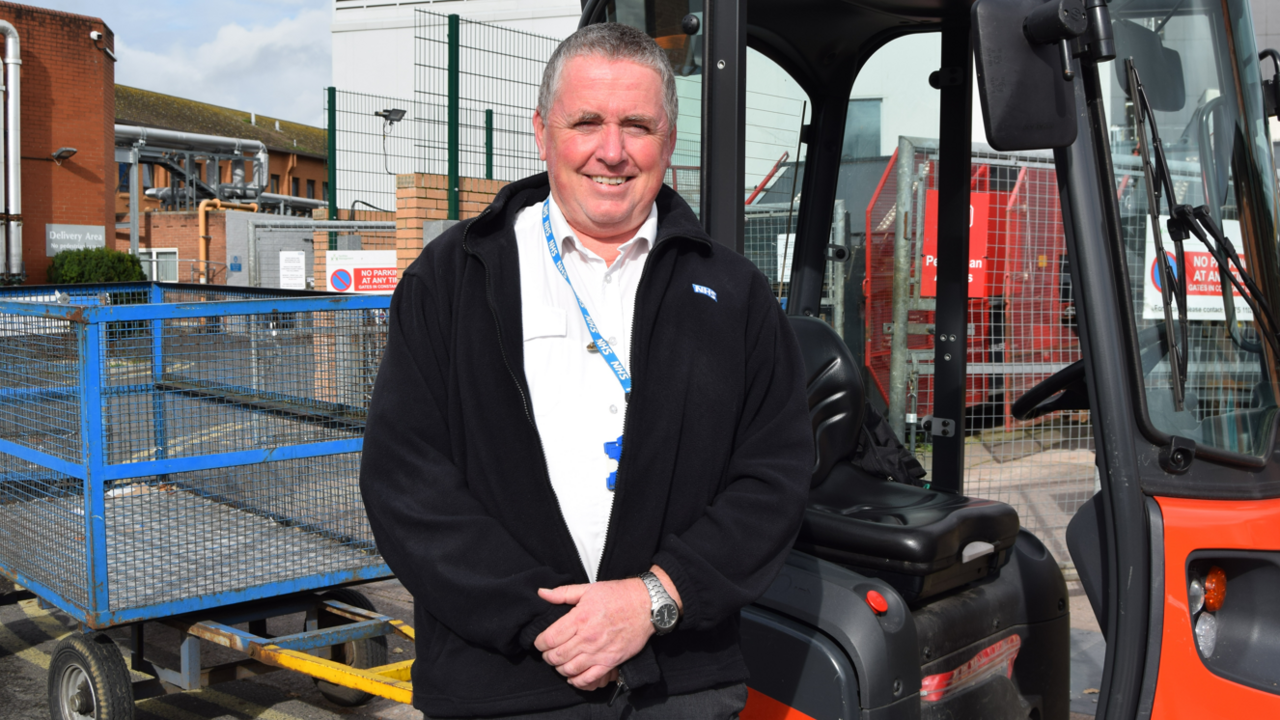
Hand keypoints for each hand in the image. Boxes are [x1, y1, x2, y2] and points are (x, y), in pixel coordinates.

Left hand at [534, 579, 651, 688]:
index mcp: (579, 618)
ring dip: (560, 668)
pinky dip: (577, 681)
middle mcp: (587, 638)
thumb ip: (563, 593)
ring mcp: (599, 652)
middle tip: (548, 653)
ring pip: (569, 669)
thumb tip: (542, 593)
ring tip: (560, 662)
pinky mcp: (610, 662)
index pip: (548, 639)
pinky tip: (573, 676)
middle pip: (556, 656)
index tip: (539, 642)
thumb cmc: (618, 595)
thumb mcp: (588, 589)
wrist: (646, 605)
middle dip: (547, 656)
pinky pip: (589, 679)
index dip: (539, 643)